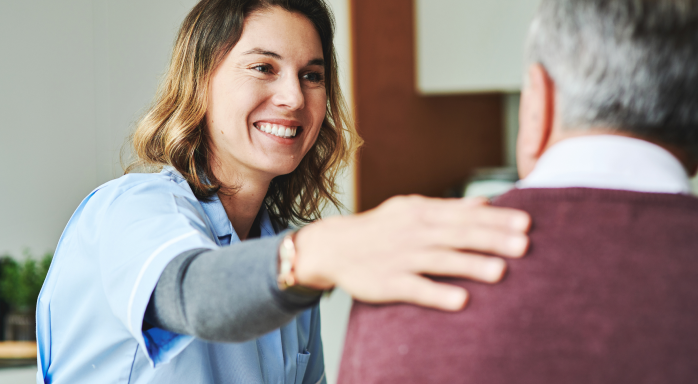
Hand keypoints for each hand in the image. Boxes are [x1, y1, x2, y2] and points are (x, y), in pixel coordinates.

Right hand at [293, 195, 529, 310]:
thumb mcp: (411, 208)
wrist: (333, 246)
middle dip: (492, 239)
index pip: (465, 214)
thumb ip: (449, 207)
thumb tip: (486, 202)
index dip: (496, 219)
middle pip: (457, 235)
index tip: (526, 223)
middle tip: (524, 245)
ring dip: (470, 265)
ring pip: (440, 260)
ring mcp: (400, 257)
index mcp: (422, 212)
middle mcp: (413, 232)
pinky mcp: (388, 282)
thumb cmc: (380, 228)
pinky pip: (415, 288)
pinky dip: (437, 293)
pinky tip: (461, 300)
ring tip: (501, 271)